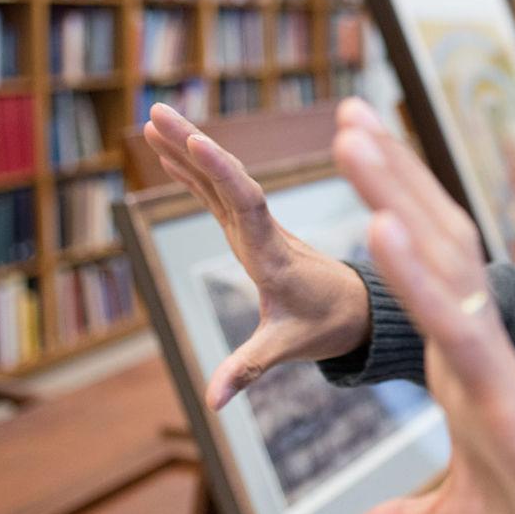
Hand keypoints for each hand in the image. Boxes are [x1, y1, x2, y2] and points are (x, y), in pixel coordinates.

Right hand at [142, 103, 371, 408]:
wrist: (360, 310)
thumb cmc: (326, 326)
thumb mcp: (287, 347)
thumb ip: (248, 369)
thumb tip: (212, 403)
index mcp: (273, 253)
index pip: (245, 202)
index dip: (220, 171)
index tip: (194, 140)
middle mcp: (264, 231)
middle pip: (227, 178)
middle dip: (193, 144)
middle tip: (157, 110)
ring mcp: (257, 227)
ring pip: (221, 179)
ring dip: (188, 149)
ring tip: (154, 118)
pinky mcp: (251, 230)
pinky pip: (220, 193)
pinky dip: (195, 171)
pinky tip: (170, 153)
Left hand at [331, 98, 514, 513]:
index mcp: (461, 364)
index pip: (418, 270)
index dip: (390, 212)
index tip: (360, 159)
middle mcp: (475, 346)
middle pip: (428, 242)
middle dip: (388, 175)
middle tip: (347, 109)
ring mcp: (493, 363)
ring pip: (439, 263)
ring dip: (393, 195)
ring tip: (351, 133)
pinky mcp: (507, 394)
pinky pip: (455, 322)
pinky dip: (415, 276)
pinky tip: (380, 226)